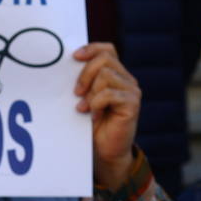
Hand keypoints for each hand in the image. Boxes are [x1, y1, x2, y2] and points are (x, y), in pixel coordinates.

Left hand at [73, 43, 140, 190]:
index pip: (107, 50)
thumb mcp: (85, 98)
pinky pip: (109, 94)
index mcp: (116, 74)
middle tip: (76, 93)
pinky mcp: (132, 104)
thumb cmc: (92, 125)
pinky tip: (94, 116)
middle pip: (104, 59)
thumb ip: (83, 81)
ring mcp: (132, 91)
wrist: (104, 151)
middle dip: (85, 74)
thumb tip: (67, 65)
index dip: (91, 49)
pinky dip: (96, 104)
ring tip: (85, 108)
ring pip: (105, 75)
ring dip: (90, 93)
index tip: (73, 58)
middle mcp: (126, 79)